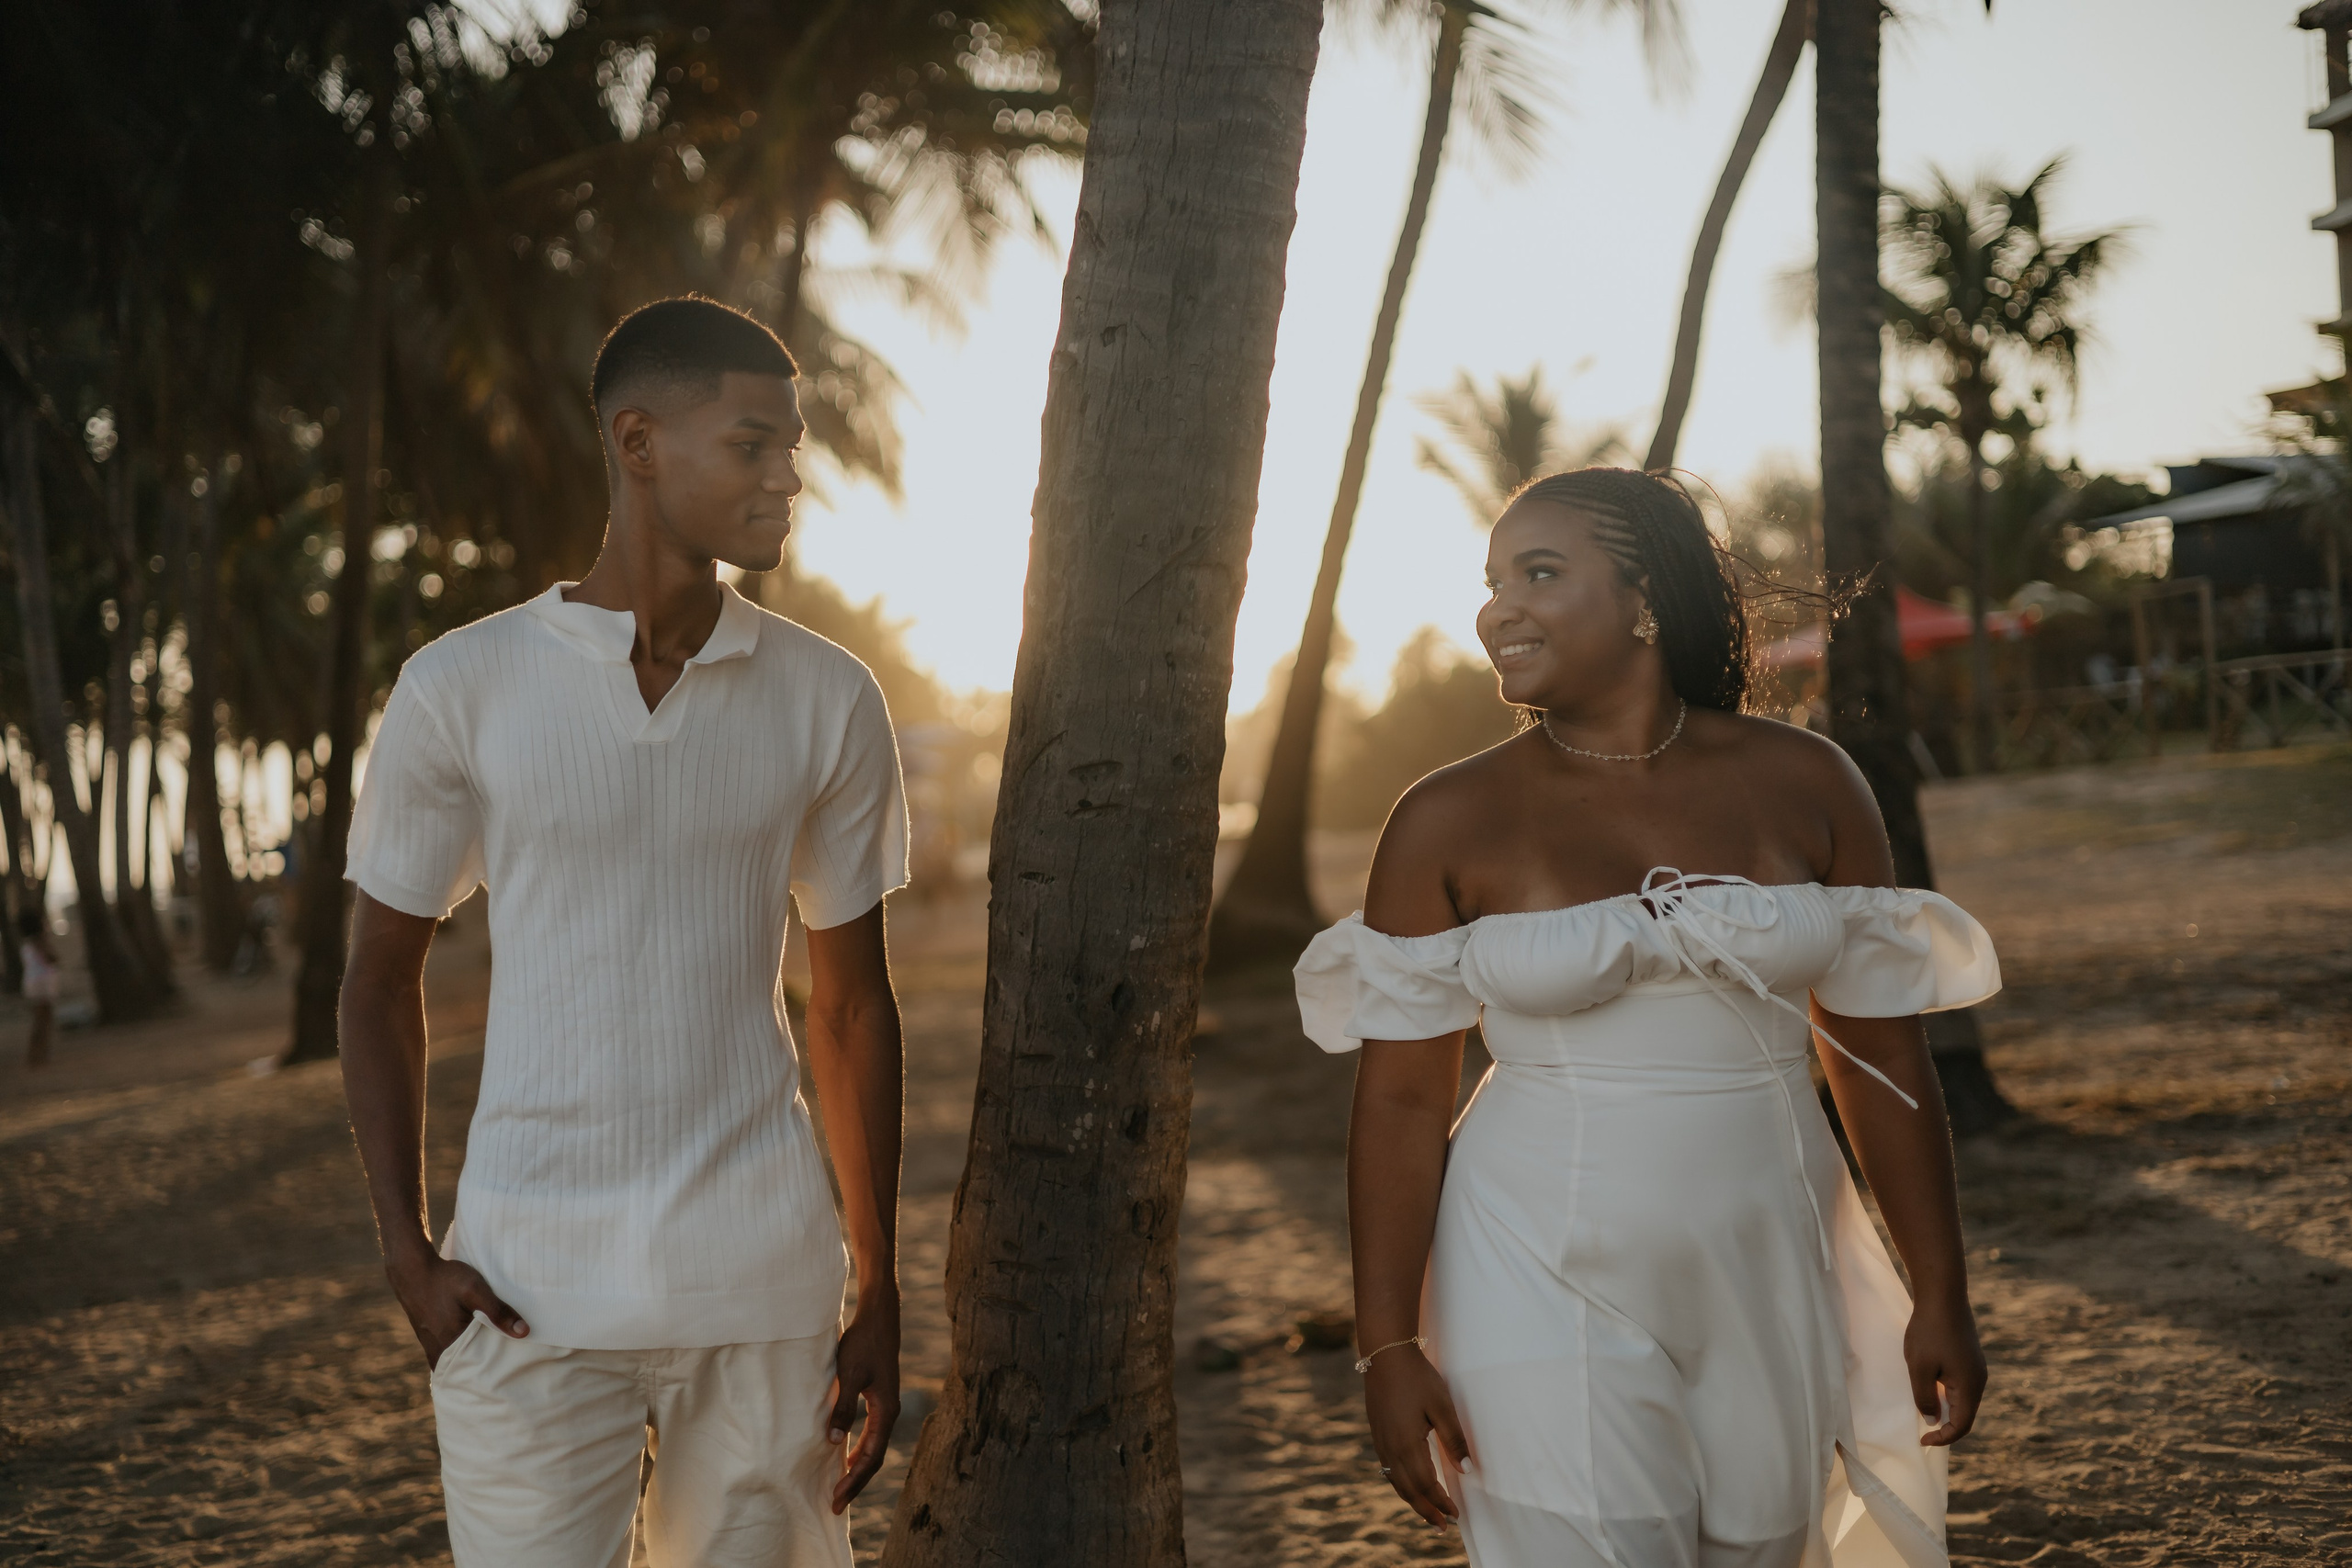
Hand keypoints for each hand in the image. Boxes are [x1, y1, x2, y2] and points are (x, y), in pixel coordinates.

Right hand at [386, 1248, 527, 1368]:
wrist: (412, 1270)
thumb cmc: (445, 1279)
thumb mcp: (476, 1290)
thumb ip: (498, 1312)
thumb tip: (524, 1333)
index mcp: (450, 1343)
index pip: (477, 1369)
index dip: (494, 1370)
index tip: (511, 1371)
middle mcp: (438, 1350)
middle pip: (465, 1368)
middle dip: (483, 1369)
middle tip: (504, 1369)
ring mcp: (430, 1345)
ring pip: (455, 1362)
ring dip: (470, 1361)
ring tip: (491, 1358)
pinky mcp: (427, 1338)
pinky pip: (446, 1354)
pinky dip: (459, 1354)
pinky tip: (471, 1346)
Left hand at [826, 1292, 900, 1513]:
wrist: (879, 1317)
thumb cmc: (863, 1343)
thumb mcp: (849, 1375)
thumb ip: (843, 1408)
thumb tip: (834, 1442)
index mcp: (886, 1412)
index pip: (871, 1458)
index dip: (854, 1481)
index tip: (836, 1500)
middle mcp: (890, 1413)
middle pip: (874, 1458)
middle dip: (856, 1482)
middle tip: (835, 1505)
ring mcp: (886, 1406)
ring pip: (874, 1447)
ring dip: (858, 1468)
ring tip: (840, 1487)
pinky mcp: (879, 1398)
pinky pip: (871, 1434)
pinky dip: (859, 1450)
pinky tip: (846, 1455)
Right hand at [1363, 1344, 1470, 1529]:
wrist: (1385, 1355)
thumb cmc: (1417, 1378)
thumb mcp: (1442, 1406)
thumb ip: (1454, 1440)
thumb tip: (1466, 1471)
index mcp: (1406, 1444)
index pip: (1425, 1485)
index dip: (1440, 1503)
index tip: (1455, 1515)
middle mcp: (1389, 1448)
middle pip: (1408, 1490)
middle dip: (1426, 1510)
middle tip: (1442, 1526)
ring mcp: (1380, 1441)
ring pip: (1395, 1482)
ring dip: (1412, 1500)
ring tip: (1427, 1512)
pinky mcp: (1378, 1433)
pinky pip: (1388, 1469)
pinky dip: (1400, 1484)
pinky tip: (1409, 1485)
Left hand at [1905, 1290, 1985, 1445]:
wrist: (1943, 1295)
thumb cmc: (1929, 1331)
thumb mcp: (1920, 1368)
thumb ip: (1925, 1397)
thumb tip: (1932, 1420)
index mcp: (1970, 1386)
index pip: (1962, 1425)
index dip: (1943, 1438)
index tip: (1921, 1440)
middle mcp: (1979, 1379)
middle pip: (1965, 1414)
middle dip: (1945, 1425)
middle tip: (1922, 1430)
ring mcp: (1976, 1367)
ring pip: (1963, 1399)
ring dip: (1945, 1408)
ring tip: (1923, 1409)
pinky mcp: (1970, 1357)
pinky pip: (1960, 1384)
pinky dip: (1947, 1393)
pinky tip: (1929, 1386)